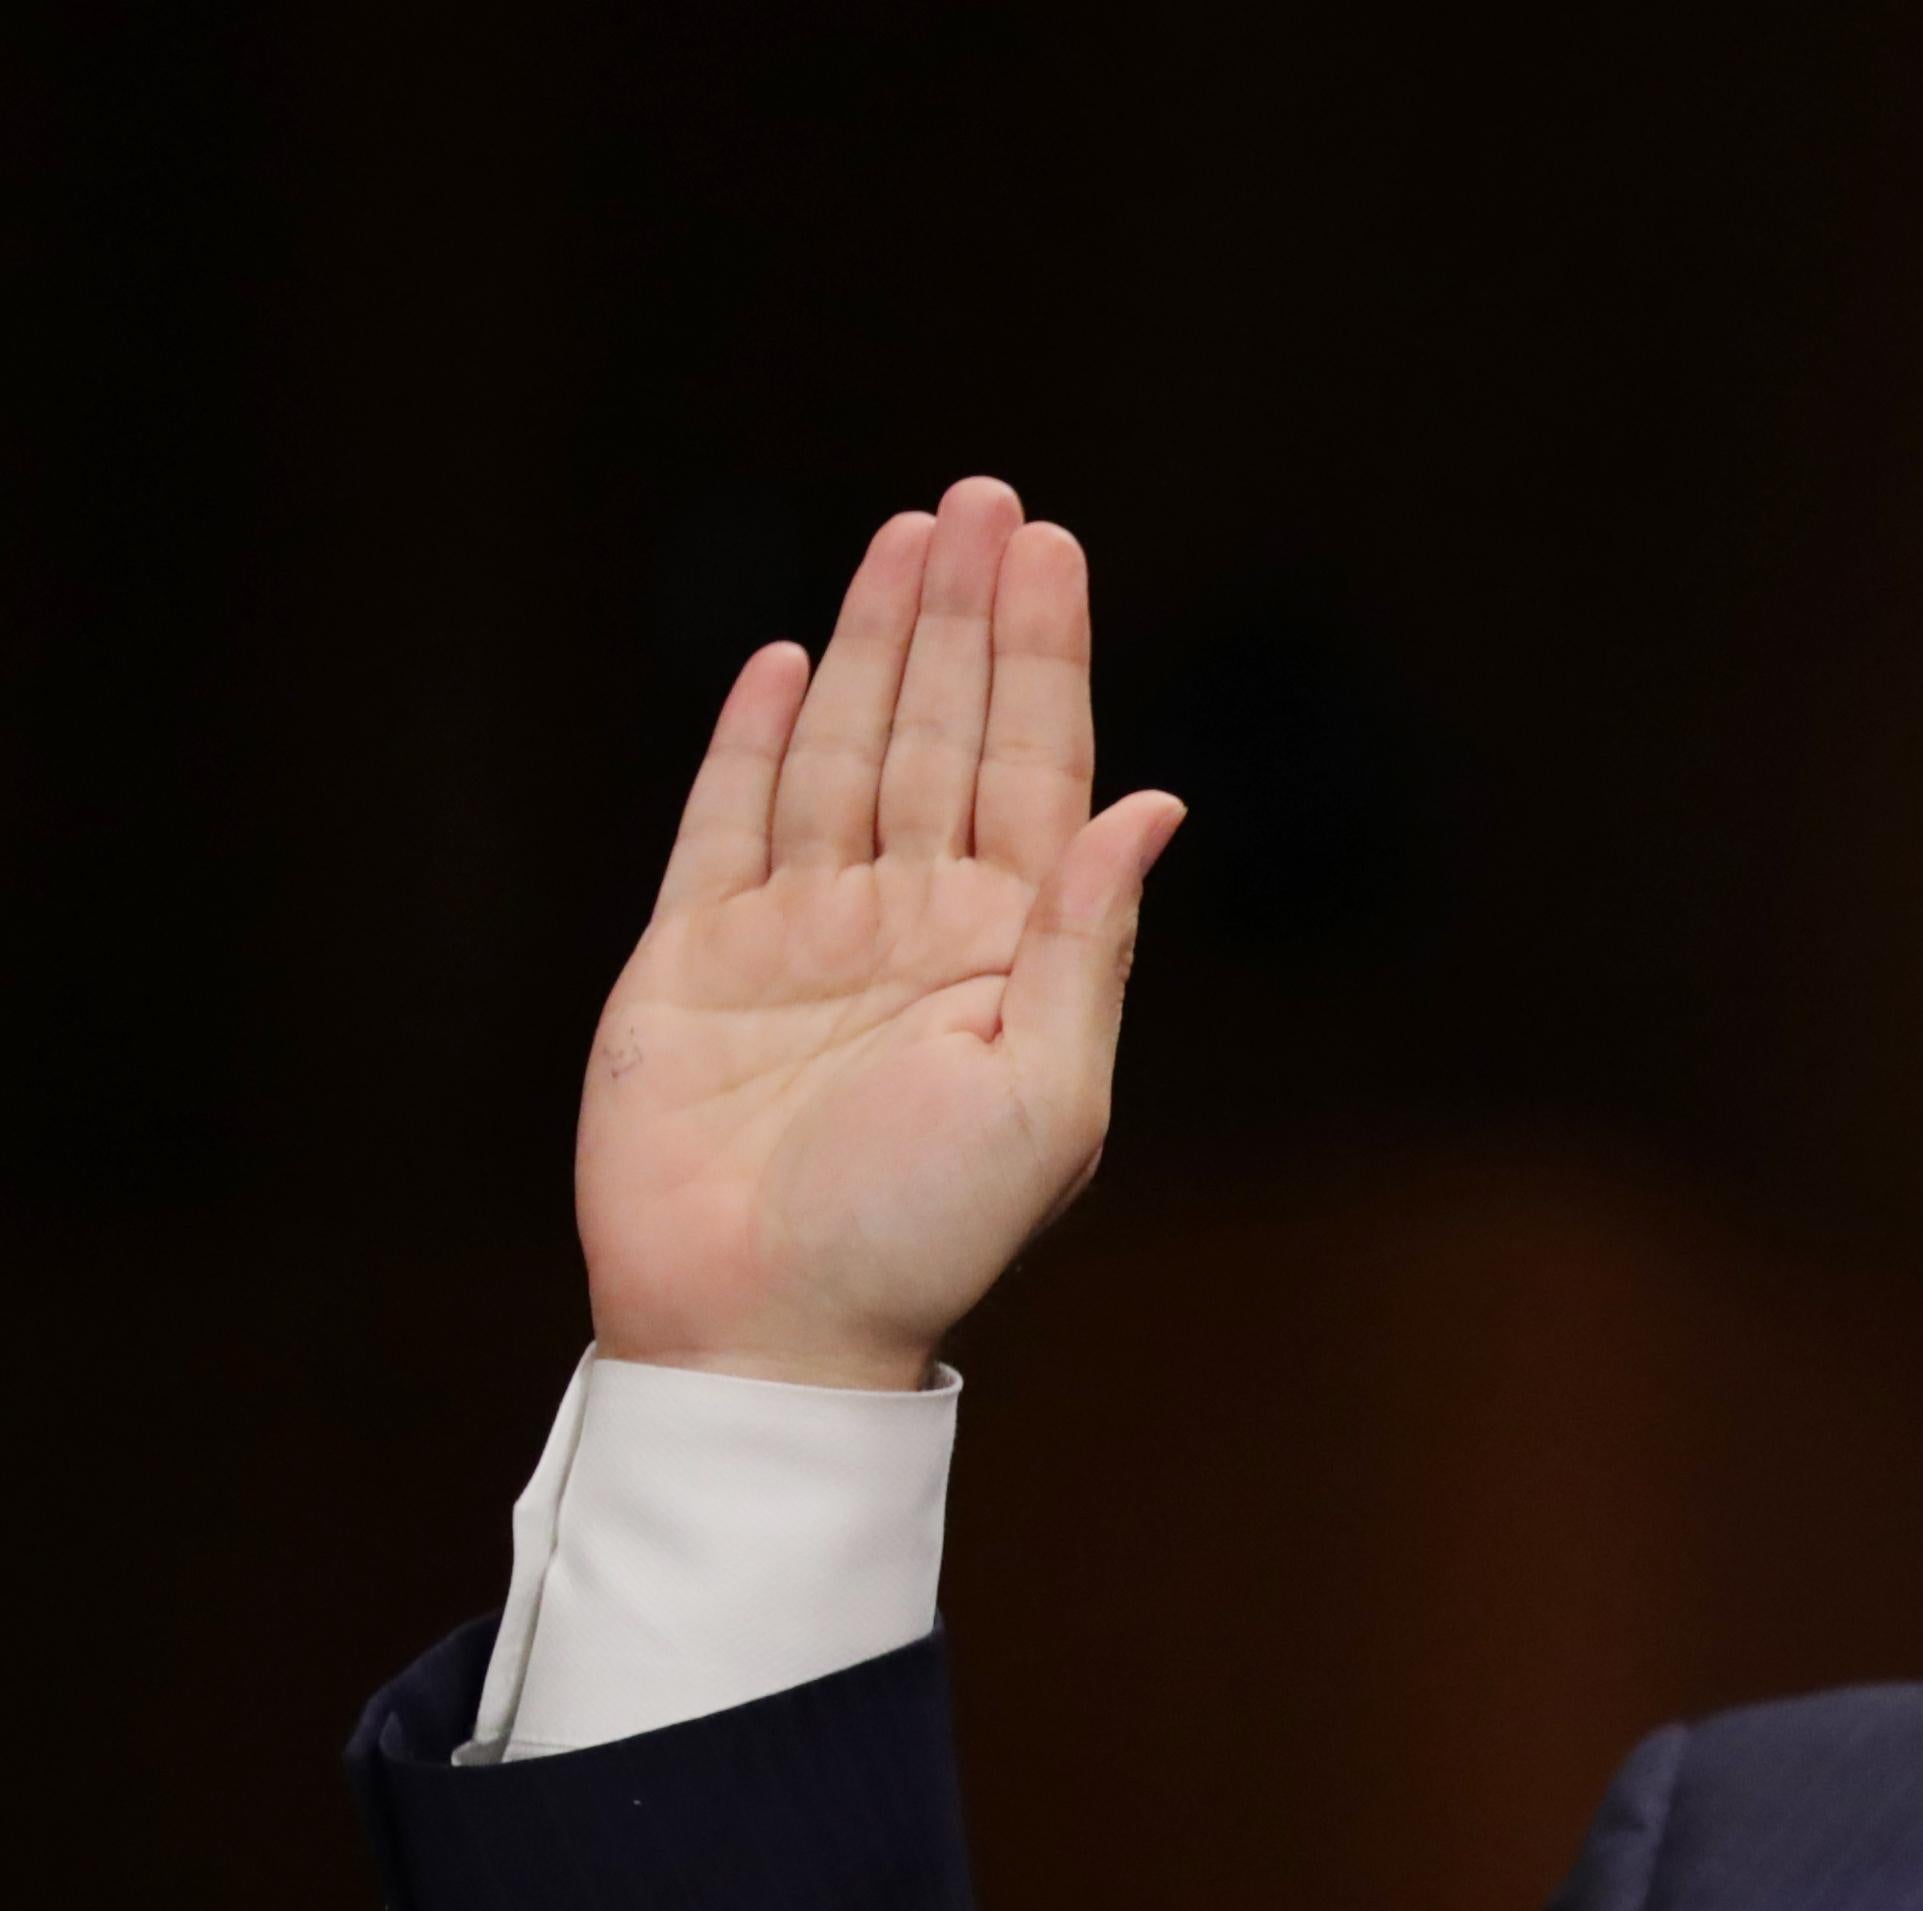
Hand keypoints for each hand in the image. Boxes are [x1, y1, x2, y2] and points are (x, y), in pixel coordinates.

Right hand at [576, 478, 1185, 1390]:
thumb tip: (1154, 807)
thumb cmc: (922, 1236)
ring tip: (909, 536)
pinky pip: (727, 822)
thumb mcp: (1047, 1095)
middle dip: (965, 617)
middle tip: (983, 499)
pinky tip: (795, 660)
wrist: (767, 1327)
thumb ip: (1088, 943)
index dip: (1044, 657)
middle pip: (946, 734)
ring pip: (847, 752)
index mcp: (1007, 956)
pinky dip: (758, 739)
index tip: (1052, 548)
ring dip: (880, 645)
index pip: (1037, 770)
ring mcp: (802, 936)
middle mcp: (911, 928)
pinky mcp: (695, 958)